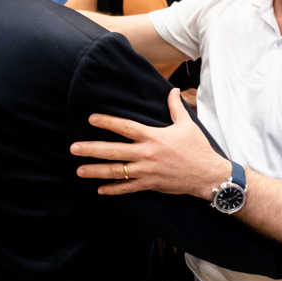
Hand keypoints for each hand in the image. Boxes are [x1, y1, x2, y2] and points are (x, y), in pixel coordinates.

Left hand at [72, 88, 230, 197]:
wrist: (207, 175)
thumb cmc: (197, 148)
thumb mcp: (187, 125)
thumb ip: (175, 107)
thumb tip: (171, 90)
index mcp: (153, 137)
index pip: (125, 127)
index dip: (107, 122)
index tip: (92, 119)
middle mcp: (146, 154)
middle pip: (113, 151)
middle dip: (91, 149)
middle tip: (74, 148)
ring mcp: (146, 171)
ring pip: (116, 171)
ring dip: (96, 171)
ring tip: (79, 170)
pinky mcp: (150, 184)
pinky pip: (128, 188)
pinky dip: (113, 190)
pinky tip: (100, 190)